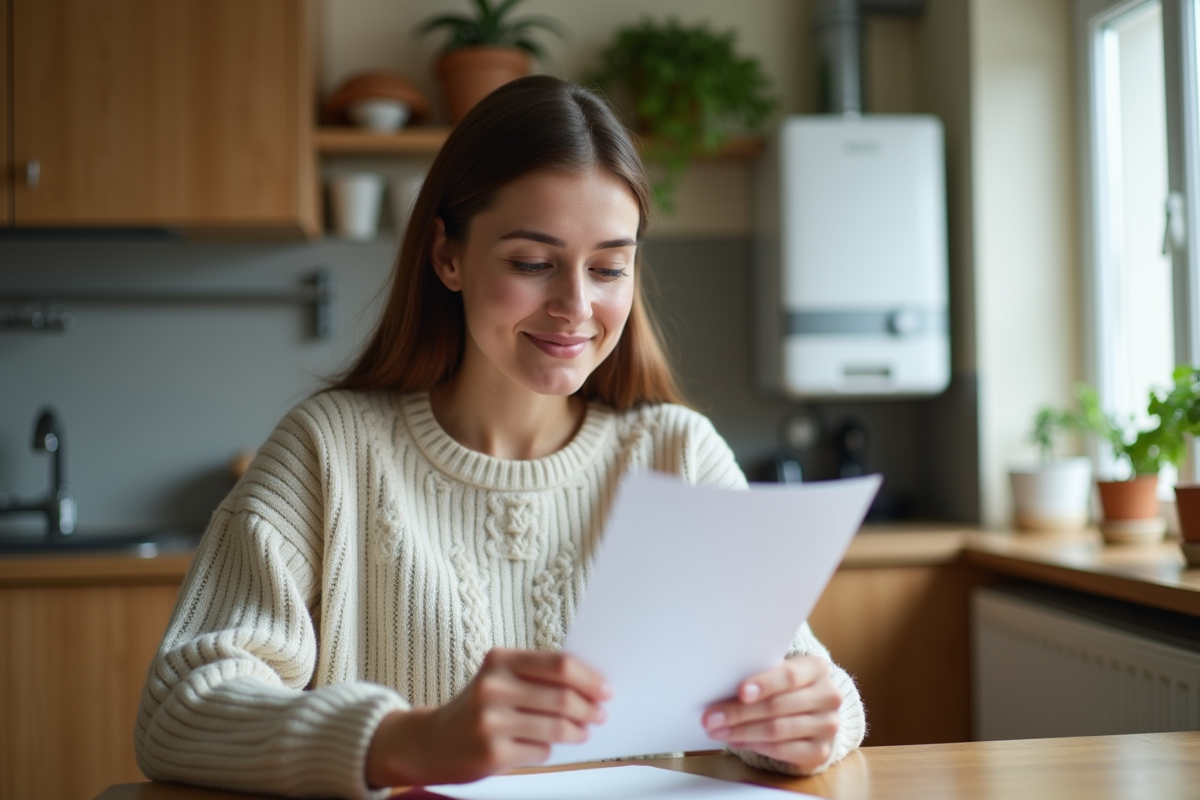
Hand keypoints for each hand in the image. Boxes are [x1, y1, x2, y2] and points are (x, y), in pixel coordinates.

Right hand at [366, 648, 610, 787]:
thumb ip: (537, 676)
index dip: (589, 678)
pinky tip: (546, 745)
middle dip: (589, 708)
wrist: (431, 742)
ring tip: (582, 732)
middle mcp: (493, 687)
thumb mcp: (500, 679)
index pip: (559, 664)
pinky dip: (551, 749)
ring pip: (556, 727)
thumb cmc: (477, 707)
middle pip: (562, 696)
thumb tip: (590, 687)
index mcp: (500, 660)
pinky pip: (541, 751)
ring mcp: (491, 721)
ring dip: (577, 732)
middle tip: (599, 714)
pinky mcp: (493, 753)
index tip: (605, 689)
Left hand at [702, 656, 841, 772]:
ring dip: (742, 732)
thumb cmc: (787, 688)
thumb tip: (720, 692)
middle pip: (778, 706)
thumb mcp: (779, 675)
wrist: (815, 712)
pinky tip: (738, 741)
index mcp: (816, 668)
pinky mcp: (821, 750)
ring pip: (777, 729)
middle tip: (711, 718)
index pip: (789, 676)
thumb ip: (759, 679)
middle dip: (739, 713)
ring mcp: (828, 725)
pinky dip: (757, 746)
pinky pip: (783, 750)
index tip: (739, 692)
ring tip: (718, 731)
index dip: (763, 684)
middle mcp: (828, 696)